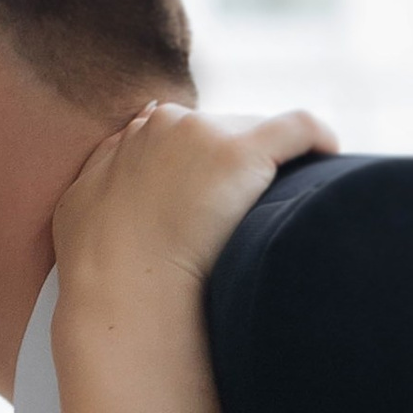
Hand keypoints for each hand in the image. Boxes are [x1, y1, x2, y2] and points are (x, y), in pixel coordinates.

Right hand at [52, 105, 332, 304]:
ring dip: (267, 162)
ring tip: (283, 198)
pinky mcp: (240, 152)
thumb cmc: (98, 271)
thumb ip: (101, 180)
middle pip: (221, 129)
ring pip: (256, 131)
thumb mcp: (79, 213)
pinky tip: (333, 154)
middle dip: (234, 162)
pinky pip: (297, 128)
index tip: (216, 197)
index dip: (203, 164)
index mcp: (132, 138)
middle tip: (248, 210)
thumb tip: (120, 161)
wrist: (119, 288)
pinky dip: (318, 136)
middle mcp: (167, 125)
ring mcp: (204, 134)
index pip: (182, 132)